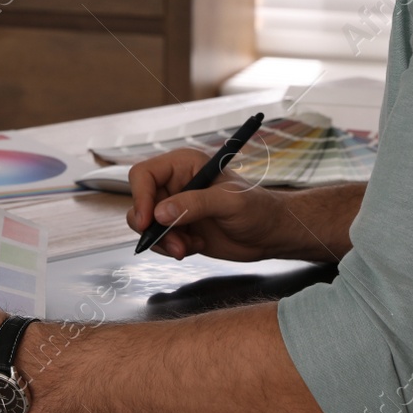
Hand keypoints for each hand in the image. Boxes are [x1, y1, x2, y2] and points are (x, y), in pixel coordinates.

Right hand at [126, 149, 289, 261]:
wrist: (271, 234)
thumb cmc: (258, 209)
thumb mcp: (230, 203)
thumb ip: (195, 204)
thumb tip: (160, 214)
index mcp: (184, 164)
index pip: (144, 175)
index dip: (140, 197)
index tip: (148, 222)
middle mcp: (175, 183)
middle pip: (141, 203)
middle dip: (154, 228)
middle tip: (177, 245)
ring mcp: (175, 206)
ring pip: (146, 225)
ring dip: (164, 241)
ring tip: (189, 247)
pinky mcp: (179, 227)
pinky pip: (158, 239)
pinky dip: (172, 248)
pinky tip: (197, 246)